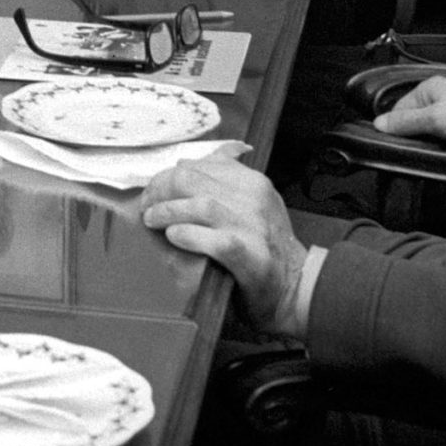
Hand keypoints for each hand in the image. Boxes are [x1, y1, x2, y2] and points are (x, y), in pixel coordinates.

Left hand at [139, 159, 308, 336]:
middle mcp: (253, 198)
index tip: (154, 190)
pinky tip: (175, 237)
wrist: (297, 285)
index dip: (167, 176)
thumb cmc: (270, 246)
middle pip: (191, 179)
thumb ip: (228, 179)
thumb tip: (194, 159)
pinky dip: (187, 235)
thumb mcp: (255, 201)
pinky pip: (211, 238)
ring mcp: (252, 225)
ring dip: (167, 211)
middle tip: (147, 207)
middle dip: (160, 191)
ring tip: (152, 221)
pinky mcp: (248, 253)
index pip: (198, 166)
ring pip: (198, 204)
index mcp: (252, 182)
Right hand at [373, 78, 445, 153]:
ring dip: (437, 151)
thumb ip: (405, 122)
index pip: (399, 109)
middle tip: (421, 150)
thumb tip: (380, 124)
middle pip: (416, 127)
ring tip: (444, 154)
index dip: (394, 126)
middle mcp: (441, 102)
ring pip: (434, 141)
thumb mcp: (434, 118)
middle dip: (419, 142)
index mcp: (429, 90)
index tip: (392, 142)